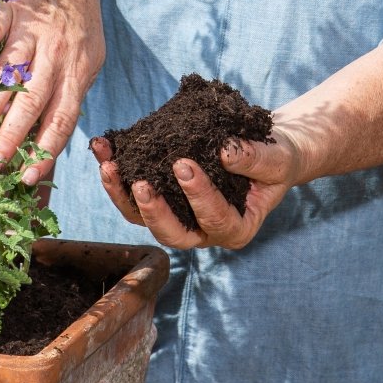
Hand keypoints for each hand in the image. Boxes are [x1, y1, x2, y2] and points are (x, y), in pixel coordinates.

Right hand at [0, 0, 104, 185]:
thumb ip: (67, 96)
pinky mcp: (11, 10)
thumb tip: (44, 144)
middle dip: (12, 135)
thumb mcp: (86, 62)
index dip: (45, 149)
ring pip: (10, 72)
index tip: (27, 177)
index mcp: (78, 72)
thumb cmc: (75, 28)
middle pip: (33, 101)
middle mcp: (58, 54)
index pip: (62, 119)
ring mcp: (34, 31)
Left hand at [91, 132, 301, 249]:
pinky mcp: (162, 200)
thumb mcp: (276, 158)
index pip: (214, 220)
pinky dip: (117, 174)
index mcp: (235, 229)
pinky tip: (106, 148)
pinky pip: (133, 195)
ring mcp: (179, 218)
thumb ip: (255, 159)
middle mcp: (203, 232)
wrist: (266, 150)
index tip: (184, 164)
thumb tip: (225, 151)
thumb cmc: (277, 159)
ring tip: (109, 165)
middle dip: (153, 210)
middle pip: (172, 234)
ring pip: (144, 219)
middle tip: (140, 182)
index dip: (198, 196)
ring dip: (122, 194)